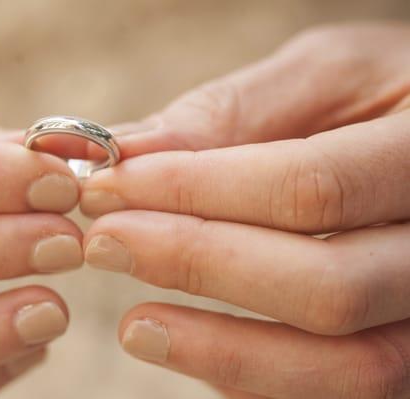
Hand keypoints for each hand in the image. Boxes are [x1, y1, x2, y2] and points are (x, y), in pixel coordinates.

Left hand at [81, 23, 409, 397]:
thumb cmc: (382, 96)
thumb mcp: (329, 75)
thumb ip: (233, 113)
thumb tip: (128, 153)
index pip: (308, 189)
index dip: (193, 192)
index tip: (108, 188)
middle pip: (326, 290)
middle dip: (197, 267)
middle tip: (106, 244)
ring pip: (347, 368)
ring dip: (223, 353)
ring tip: (135, 328)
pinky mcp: (406, 351)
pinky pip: (337, 391)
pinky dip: (254, 378)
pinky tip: (193, 347)